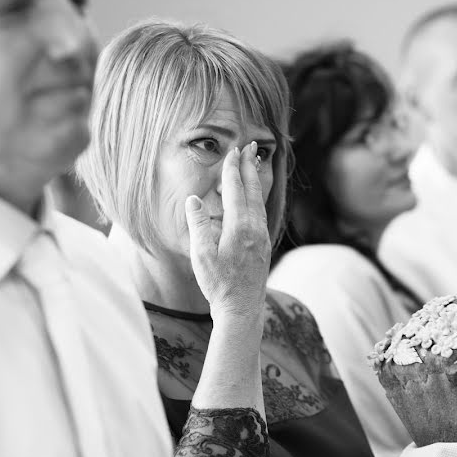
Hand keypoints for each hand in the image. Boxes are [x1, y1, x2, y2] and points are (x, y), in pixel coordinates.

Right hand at [185, 141, 270, 319]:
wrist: (242, 309)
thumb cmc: (219, 285)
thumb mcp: (201, 256)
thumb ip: (198, 225)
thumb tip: (193, 199)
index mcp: (239, 228)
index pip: (236, 190)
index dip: (233, 169)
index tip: (232, 151)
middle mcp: (255, 229)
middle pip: (252, 190)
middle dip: (249, 166)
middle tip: (250, 146)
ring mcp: (262, 237)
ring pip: (259, 201)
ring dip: (255, 180)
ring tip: (253, 164)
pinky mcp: (264, 245)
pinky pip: (261, 212)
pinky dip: (257, 197)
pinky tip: (254, 197)